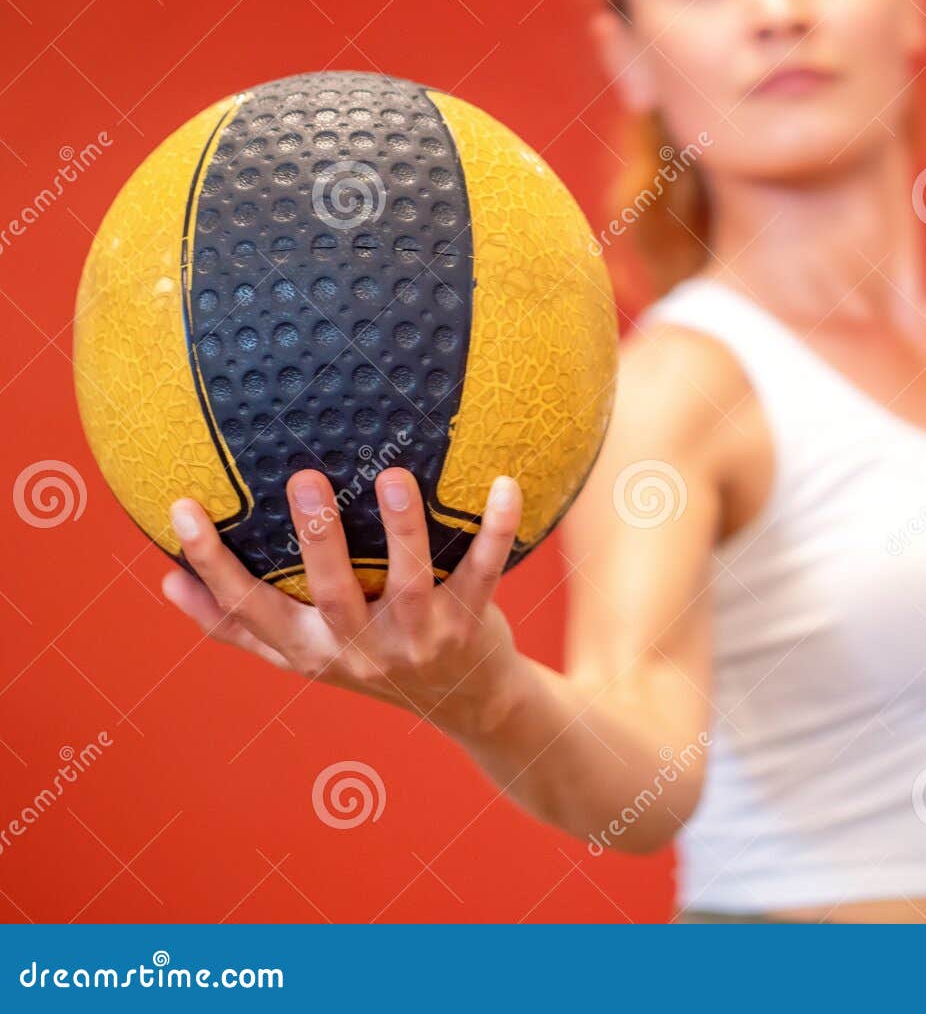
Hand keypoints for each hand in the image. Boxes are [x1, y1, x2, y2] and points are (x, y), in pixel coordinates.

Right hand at [163, 467, 525, 737]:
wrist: (472, 706)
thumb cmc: (374, 663)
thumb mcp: (306, 655)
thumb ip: (241, 626)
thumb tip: (166, 583)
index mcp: (311, 652)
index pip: (248, 612)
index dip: (212, 565)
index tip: (182, 509)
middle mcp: (362, 651)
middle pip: (332, 595)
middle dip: (316, 540)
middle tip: (300, 477)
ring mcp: (420, 640)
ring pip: (409, 583)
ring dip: (402, 529)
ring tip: (393, 475)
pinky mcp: (472, 625)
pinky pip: (485, 572)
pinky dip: (496, 530)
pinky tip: (504, 485)